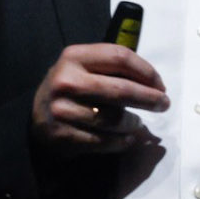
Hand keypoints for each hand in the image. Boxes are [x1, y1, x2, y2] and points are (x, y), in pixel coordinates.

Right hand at [30, 43, 167, 156]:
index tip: (160, 84)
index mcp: (74, 57)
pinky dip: (122, 142)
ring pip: (114, 119)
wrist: (35, 119)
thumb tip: (154, 83)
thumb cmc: (69, 90)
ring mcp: (63, 110)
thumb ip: (111, 67)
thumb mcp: (81, 67)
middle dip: (149, 98)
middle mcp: (66, 81)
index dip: (146, 71)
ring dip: (134, 123)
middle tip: (164, 104)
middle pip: (121, 89)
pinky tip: (128, 139)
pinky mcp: (64, 135)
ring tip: (139, 123)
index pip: (119, 57)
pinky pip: (104, 141)